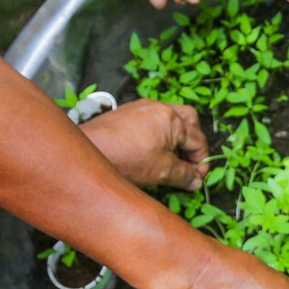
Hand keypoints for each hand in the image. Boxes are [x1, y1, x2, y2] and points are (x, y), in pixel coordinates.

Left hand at [79, 99, 209, 188]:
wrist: (88, 151)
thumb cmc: (126, 159)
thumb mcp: (161, 171)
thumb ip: (183, 175)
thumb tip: (196, 182)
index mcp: (172, 118)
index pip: (197, 140)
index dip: (201, 162)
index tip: (197, 179)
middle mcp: (158, 107)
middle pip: (188, 120)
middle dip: (193, 141)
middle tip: (189, 162)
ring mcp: (141, 107)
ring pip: (169, 118)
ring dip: (175, 137)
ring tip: (170, 159)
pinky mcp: (126, 113)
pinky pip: (151, 120)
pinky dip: (158, 134)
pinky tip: (151, 152)